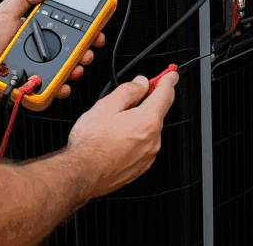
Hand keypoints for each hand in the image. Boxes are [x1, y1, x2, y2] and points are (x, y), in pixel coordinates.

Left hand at [0, 0, 104, 104]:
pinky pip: (55, 88)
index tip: (96, 29)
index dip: (87, 29)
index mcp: (40, 32)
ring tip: (74, 68)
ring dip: (77, 69)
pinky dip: (62, 88)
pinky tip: (62, 85)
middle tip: (87, 51)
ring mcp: (42, 68)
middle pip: (75, 50)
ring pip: (69, 70)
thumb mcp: (5, 12)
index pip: (70, 28)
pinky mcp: (37, 85)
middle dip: (87, 51)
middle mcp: (44, 50)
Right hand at [68, 70, 178, 197]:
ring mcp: (148, 155)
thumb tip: (141, 84)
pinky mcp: (140, 167)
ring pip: (149, 130)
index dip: (168, 80)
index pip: (166, 94)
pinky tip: (117, 140)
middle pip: (157, 112)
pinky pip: (144, 146)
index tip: (171, 75)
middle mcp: (153, 139)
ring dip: (139, 122)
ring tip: (115, 124)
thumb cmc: (90, 144)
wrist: (81, 175)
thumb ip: (128, 91)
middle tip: (134, 95)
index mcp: (147, 120)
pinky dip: (136, 138)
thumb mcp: (105, 106)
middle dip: (148, 101)